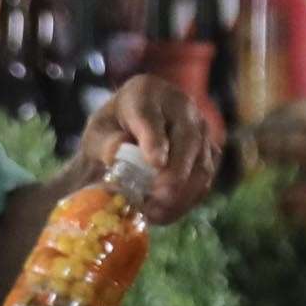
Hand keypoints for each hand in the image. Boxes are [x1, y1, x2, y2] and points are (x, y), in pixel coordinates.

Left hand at [79, 75, 220, 222]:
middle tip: (159, 197)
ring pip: (202, 163)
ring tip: (156, 212)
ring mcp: (200, 129)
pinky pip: (205, 179)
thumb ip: (105, 141)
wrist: (127, 134)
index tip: (154, 163)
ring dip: (183, 192)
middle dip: (176, 172)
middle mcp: (181, 106)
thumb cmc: (110, 132)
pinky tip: (164, 213)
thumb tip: (117, 150)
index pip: (152, 116)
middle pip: (188, 139)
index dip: (155, 140)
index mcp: (146, 92)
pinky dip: (187, 200)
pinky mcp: (208, 153)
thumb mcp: (97, 134)